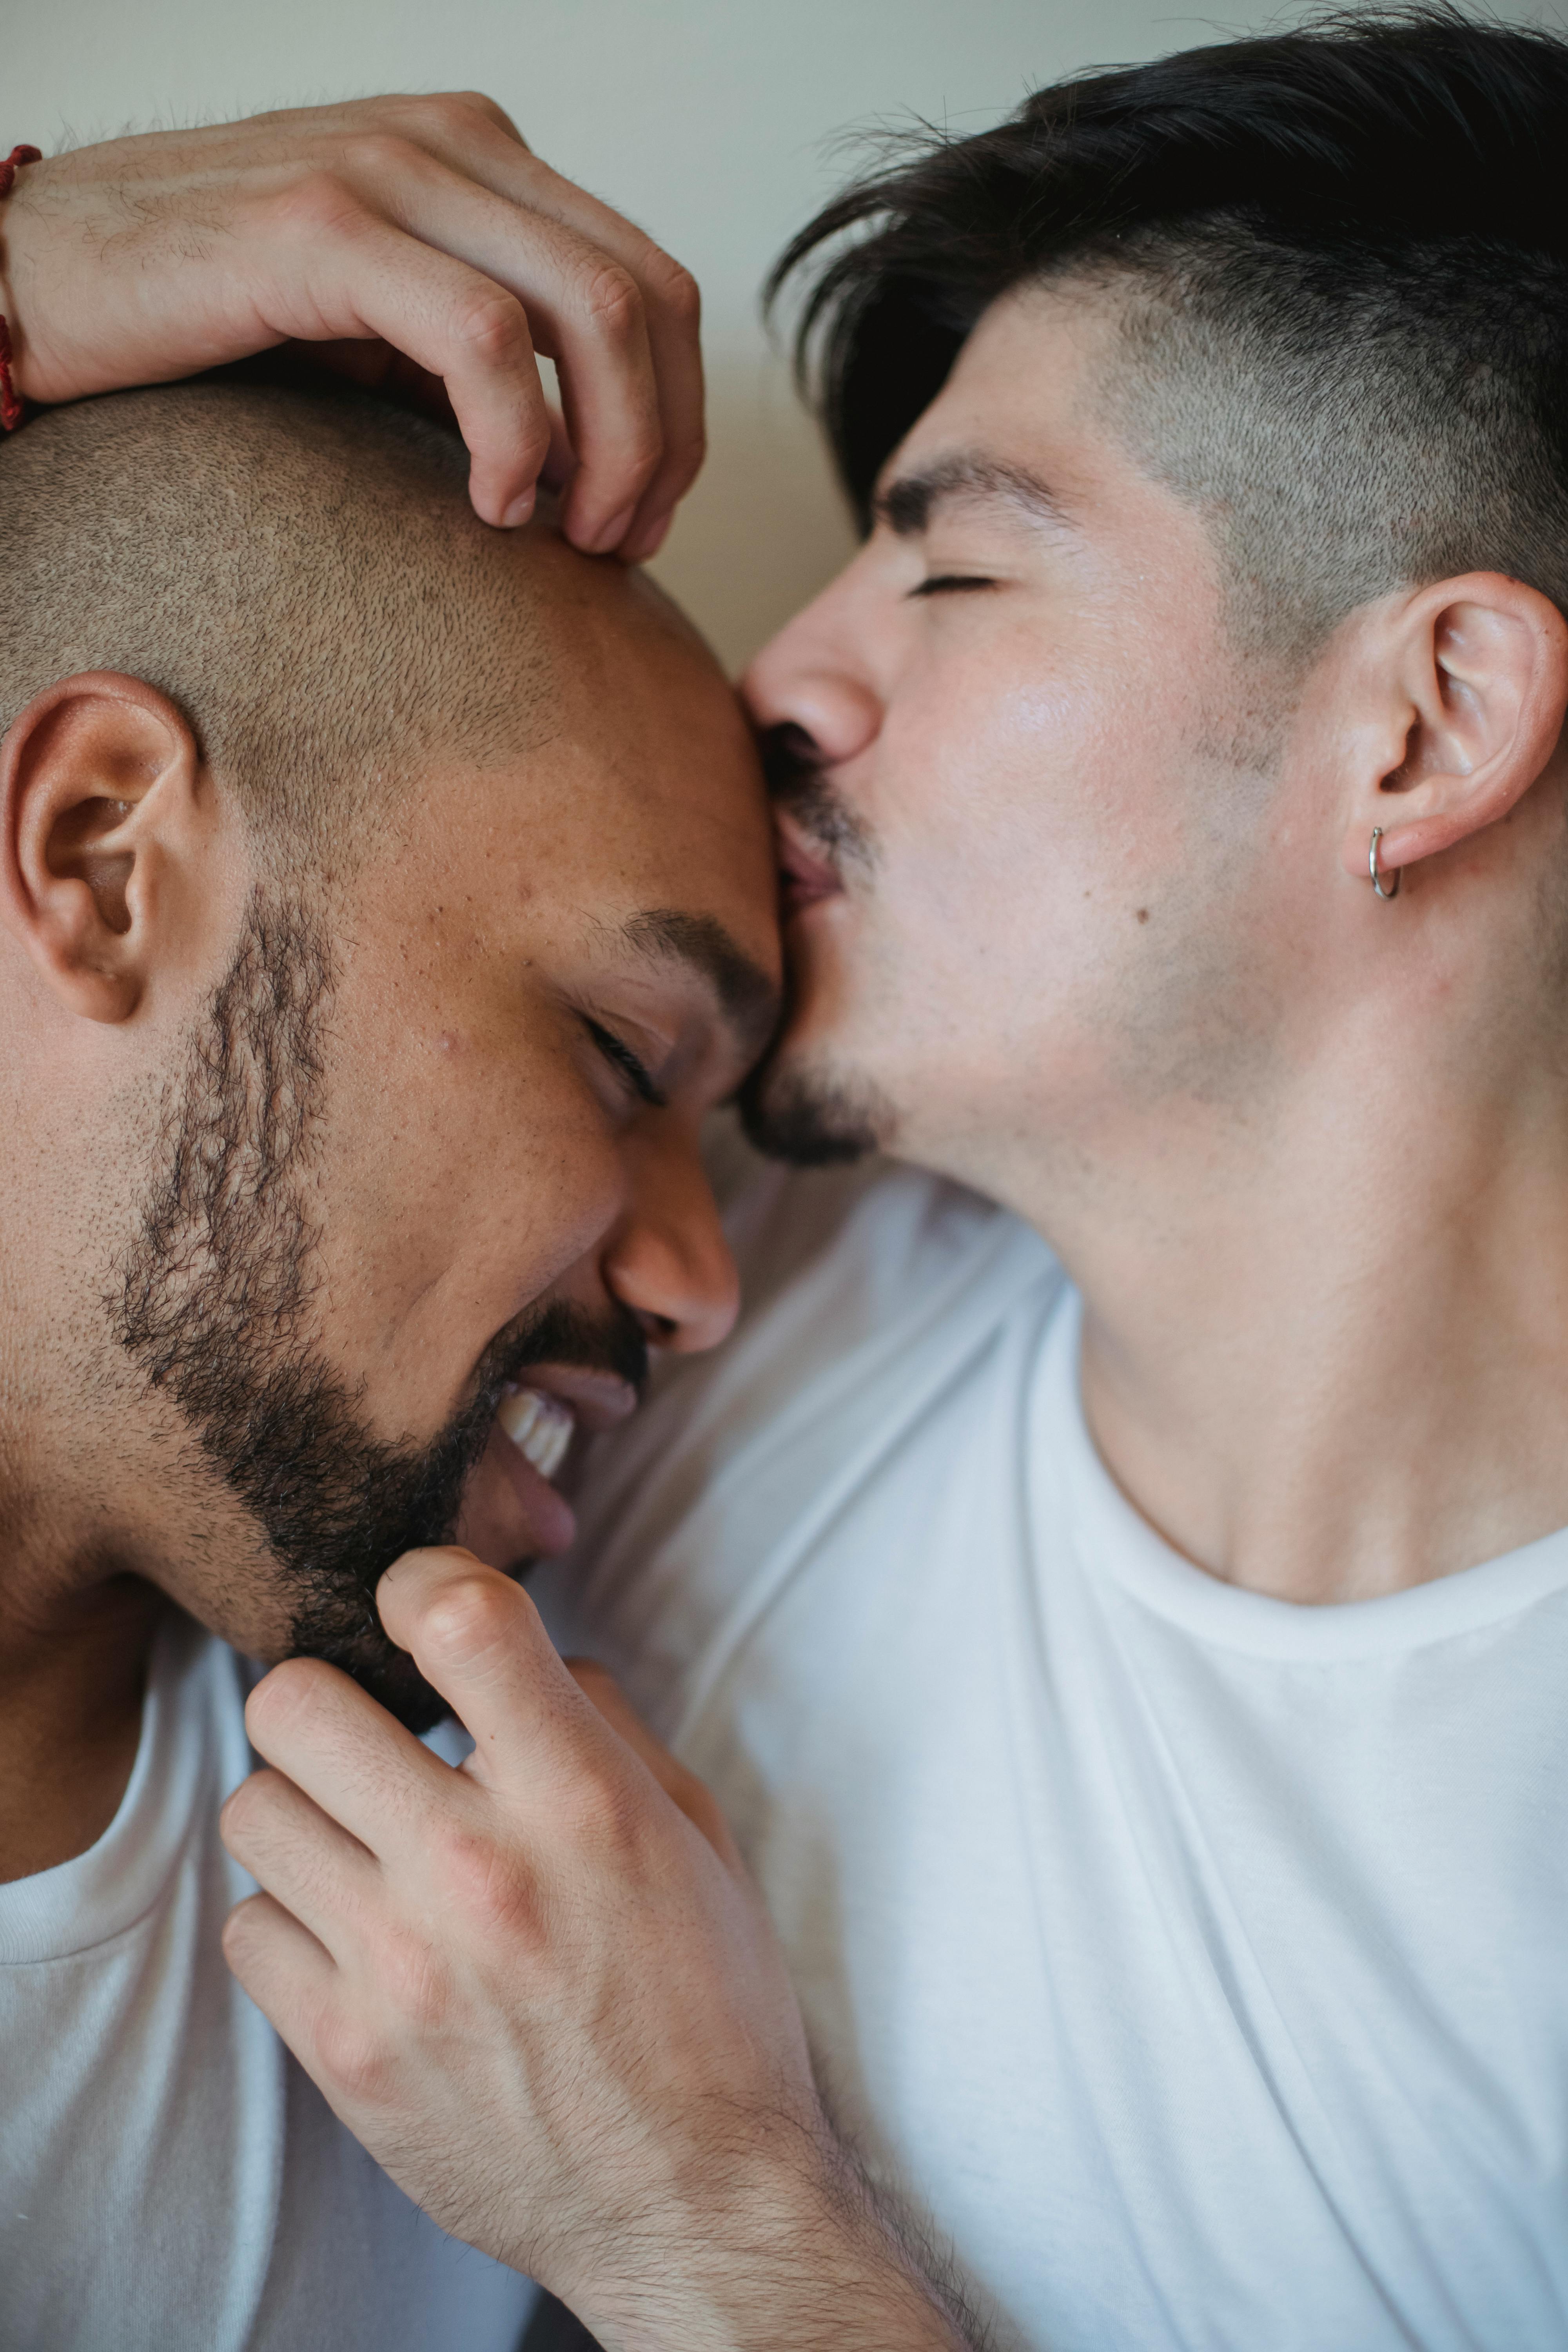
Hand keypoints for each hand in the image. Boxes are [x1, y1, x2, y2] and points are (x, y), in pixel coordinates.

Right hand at [0, 97, 701, 555]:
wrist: (37, 276)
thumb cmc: (208, 316)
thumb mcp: (376, 332)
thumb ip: (479, 368)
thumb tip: (583, 468)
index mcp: (480, 159)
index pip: (649, 282)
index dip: (677, 416)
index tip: (643, 518)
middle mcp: (451, 142)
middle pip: (646, 297)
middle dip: (662, 443)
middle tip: (617, 545)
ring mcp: (388, 171)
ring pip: (593, 310)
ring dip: (610, 451)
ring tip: (566, 536)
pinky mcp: (321, 227)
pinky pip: (483, 335)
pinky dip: (516, 437)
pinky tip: (493, 504)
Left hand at [219, 1548, 977, 2350]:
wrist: (694, 2201)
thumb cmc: (709, 2008)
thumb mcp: (696, 1836)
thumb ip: (603, 1726)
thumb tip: (523, 1654)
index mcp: (578, 1800)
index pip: (456, 1615)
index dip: (422, 1584)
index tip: (421, 1613)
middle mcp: (477, 1868)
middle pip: (294, 1701)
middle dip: (331, 1700)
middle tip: (373, 1739)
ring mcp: (398, 1967)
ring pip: (252, 1808)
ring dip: (305, 1814)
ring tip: (363, 1846)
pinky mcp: (345, 2055)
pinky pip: (247, 1929)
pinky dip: (293, 1924)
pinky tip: (357, 1939)